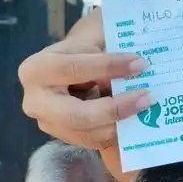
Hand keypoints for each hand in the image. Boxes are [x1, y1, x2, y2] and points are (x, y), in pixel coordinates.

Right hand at [18, 40, 150, 148]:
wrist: (70, 68)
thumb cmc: (83, 50)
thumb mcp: (90, 41)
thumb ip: (106, 53)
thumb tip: (132, 70)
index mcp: (36, 69)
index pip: (73, 69)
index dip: (108, 67)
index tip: (139, 64)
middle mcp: (36, 101)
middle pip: (76, 114)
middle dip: (114, 108)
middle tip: (146, 98)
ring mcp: (48, 123)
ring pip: (87, 132)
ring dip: (120, 122)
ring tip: (145, 107)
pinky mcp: (64, 137)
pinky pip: (93, 140)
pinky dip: (116, 131)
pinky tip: (136, 118)